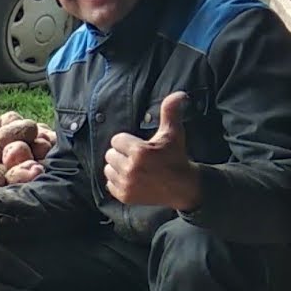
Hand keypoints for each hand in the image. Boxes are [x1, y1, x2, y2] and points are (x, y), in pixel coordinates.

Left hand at [104, 91, 202, 210]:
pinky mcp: (124, 196)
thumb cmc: (176, 157)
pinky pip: (109, 184)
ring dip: (118, 167)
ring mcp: (126, 184)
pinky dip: (117, 181)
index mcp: (139, 151)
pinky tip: (132, 179)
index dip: (128, 142)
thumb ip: (170, 111)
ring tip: (134, 167)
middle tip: (138, 158)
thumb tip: (179, 94)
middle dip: (122, 154)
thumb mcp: (173, 133)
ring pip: (108, 169)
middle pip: (110, 154)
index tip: (140, 146)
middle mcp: (130, 169)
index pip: (116, 140)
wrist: (183, 186)